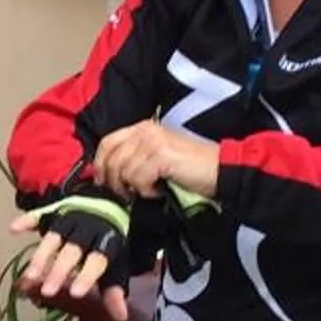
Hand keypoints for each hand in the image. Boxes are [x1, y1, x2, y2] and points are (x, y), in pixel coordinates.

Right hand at [7, 209, 132, 320]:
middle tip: (47, 291)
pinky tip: (14, 230)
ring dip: (40, 257)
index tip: (75, 294)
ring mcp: (68, 220)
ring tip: (29, 277)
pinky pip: (39, 215)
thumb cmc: (107, 242)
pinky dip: (26, 221)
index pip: (96, 260)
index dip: (86, 276)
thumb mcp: (115, 265)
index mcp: (106, 243)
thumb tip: (120, 317)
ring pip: (53, 238)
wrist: (106, 203)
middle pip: (71, 251)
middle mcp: (86, 231)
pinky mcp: (53, 212)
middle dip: (58, 271)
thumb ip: (113, 289)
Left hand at [90, 119, 219, 202]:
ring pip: (124, 171)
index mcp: (142, 128)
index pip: (107, 142)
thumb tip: (108, 173)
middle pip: (111, 158)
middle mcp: (146, 131)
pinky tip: (159, 190)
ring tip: (151, 190)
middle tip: (127, 193)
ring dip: (134, 187)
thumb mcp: (156, 156)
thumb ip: (134, 157)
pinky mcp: (161, 156)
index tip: (103, 181)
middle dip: (114, 181)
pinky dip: (147, 191)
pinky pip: (138, 179)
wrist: (220, 170)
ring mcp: (153, 141)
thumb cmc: (189, 167)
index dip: (100, 164)